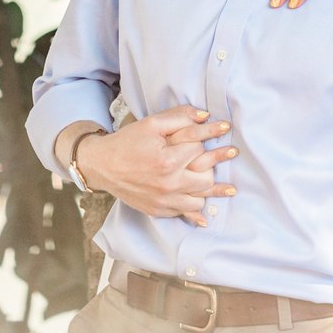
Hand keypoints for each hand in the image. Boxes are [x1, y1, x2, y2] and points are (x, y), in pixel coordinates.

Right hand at [76, 107, 236, 224]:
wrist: (102, 166)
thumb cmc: (127, 142)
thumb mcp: (151, 124)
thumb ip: (179, 118)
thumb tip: (205, 116)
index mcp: (168, 161)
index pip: (199, 148)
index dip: (209, 134)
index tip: (226, 127)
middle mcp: (168, 184)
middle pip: (206, 178)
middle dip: (216, 163)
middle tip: (231, 154)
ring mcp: (164, 200)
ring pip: (199, 199)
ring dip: (211, 191)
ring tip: (229, 188)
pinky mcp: (158, 210)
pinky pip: (183, 214)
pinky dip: (195, 214)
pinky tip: (206, 216)